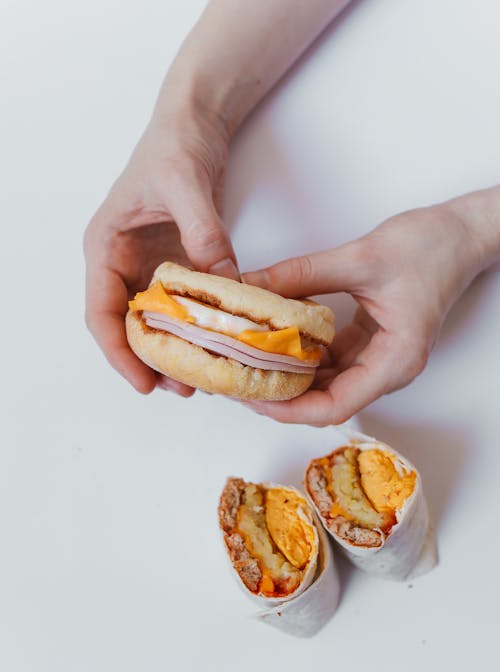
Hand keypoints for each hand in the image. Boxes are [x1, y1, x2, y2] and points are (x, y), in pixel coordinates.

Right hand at [84, 105, 237, 395]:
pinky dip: (196, 328)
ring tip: (202, 377)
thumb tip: (225, 284)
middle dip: (151, 361)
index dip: (119, 352)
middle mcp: (122, 263)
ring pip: (155, 322)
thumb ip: (203, 233)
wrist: (195, 123)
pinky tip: (216, 344)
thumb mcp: (185, 184)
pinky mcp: (177, 264)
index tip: (143, 382)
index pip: (102, 312)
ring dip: (175, 350)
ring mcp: (149, 265)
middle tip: (183, 389)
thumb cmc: (175, 143)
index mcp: (105, 247)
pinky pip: (183, 306)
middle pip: (127, 327)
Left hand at [243, 202, 484, 424]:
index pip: (336, 405)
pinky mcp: (370, 342)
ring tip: (250, 364)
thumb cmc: (431, 248)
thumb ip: (302, 274)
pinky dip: (302, 355)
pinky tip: (276, 343)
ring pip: (326, 382)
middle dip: (281, 395)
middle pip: (327, 400)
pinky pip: (330, 360)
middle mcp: (387, 368)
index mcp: (395, 361)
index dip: (291, 409)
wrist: (460, 233)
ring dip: (289, 376)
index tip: (255, 398)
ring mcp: (378, 357)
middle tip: (240, 380)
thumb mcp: (360, 258)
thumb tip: (253, 286)